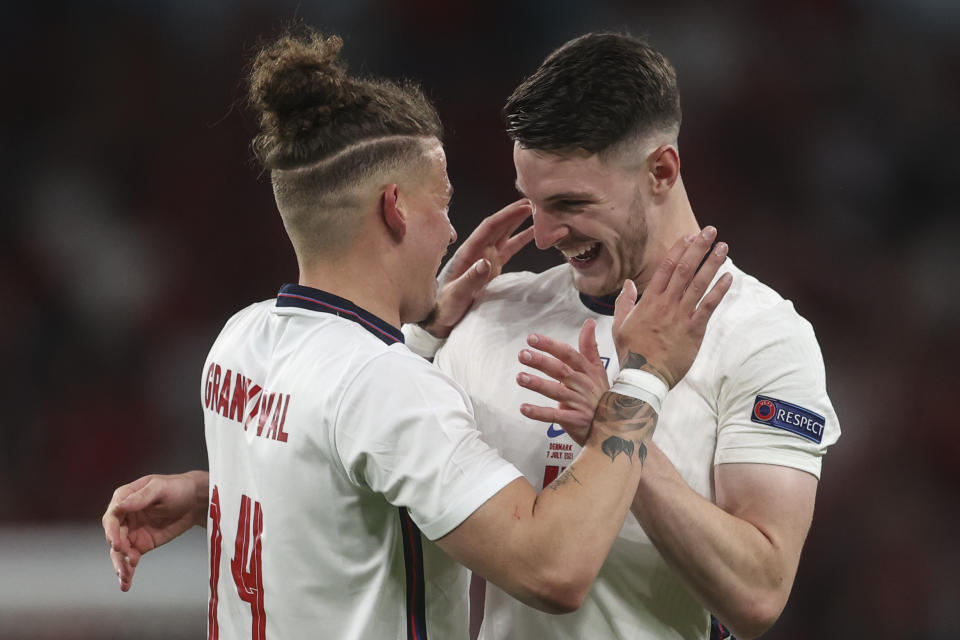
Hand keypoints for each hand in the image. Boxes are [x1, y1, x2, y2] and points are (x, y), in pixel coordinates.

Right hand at [102, 471, 207, 590]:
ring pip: (120, 552)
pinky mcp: (142, 545)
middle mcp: (124, 517)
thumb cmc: (177, 487)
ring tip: (125, 576)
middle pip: (114, 537)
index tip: (116, 543)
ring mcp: (132, 532)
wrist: (196, 501)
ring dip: (120, 565)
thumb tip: (119, 507)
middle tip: (124, 561)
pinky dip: (128, 571)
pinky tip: (126, 583)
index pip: (111, 517)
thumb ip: (141, 498)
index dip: (111, 531)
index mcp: (124, 499)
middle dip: (117, 551)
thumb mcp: (160, 487)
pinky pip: (131, 559)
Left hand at [420, 199, 533, 337]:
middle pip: (499, 226)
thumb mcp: (456, 295)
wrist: (440, 318)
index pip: (489, 228)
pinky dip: (521, 239)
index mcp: (468, 253)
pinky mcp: (491, 268)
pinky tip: (533, 233)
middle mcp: (477, 251)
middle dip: (515, 212)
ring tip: (537, 211)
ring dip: (519, 222)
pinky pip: (509, 249)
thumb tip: (487, 262)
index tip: (524, 206)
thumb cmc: (444, 307)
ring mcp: (485, 258)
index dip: (507, 216)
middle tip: (536, 201)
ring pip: (505, 234)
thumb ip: (471, 279)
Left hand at [516, 319, 609, 445]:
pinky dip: (539, 413)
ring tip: (519, 377)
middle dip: (541, 361)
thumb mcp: (598, 369)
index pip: (568, 354)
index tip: (532, 338)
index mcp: (587, 371)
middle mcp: (584, 385)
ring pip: (557, 392)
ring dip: (537, 384)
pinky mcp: (576, 421)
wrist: (615, 426)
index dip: (551, 345)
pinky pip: (555, 416)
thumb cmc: (600, 395)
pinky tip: (524, 408)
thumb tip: (589, 322)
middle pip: (561, 370)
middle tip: (522, 354)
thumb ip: (589, 346)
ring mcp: (580, 403)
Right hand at [614, 227, 731, 387]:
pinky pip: (709, 306)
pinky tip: (728, 278)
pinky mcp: (694, 330)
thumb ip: (624, 302)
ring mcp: (681, 316)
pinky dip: (719, 291)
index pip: (666, 268)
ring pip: (699, 284)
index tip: (689, 235)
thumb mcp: (620, 325)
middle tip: (711, 231)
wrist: (644, 376)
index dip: (679, 250)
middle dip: (699, 248)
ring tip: (723, 247)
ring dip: (712, 264)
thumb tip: (629, 284)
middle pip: (685, 270)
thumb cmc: (632, 352)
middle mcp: (666, 304)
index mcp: (649, 301)